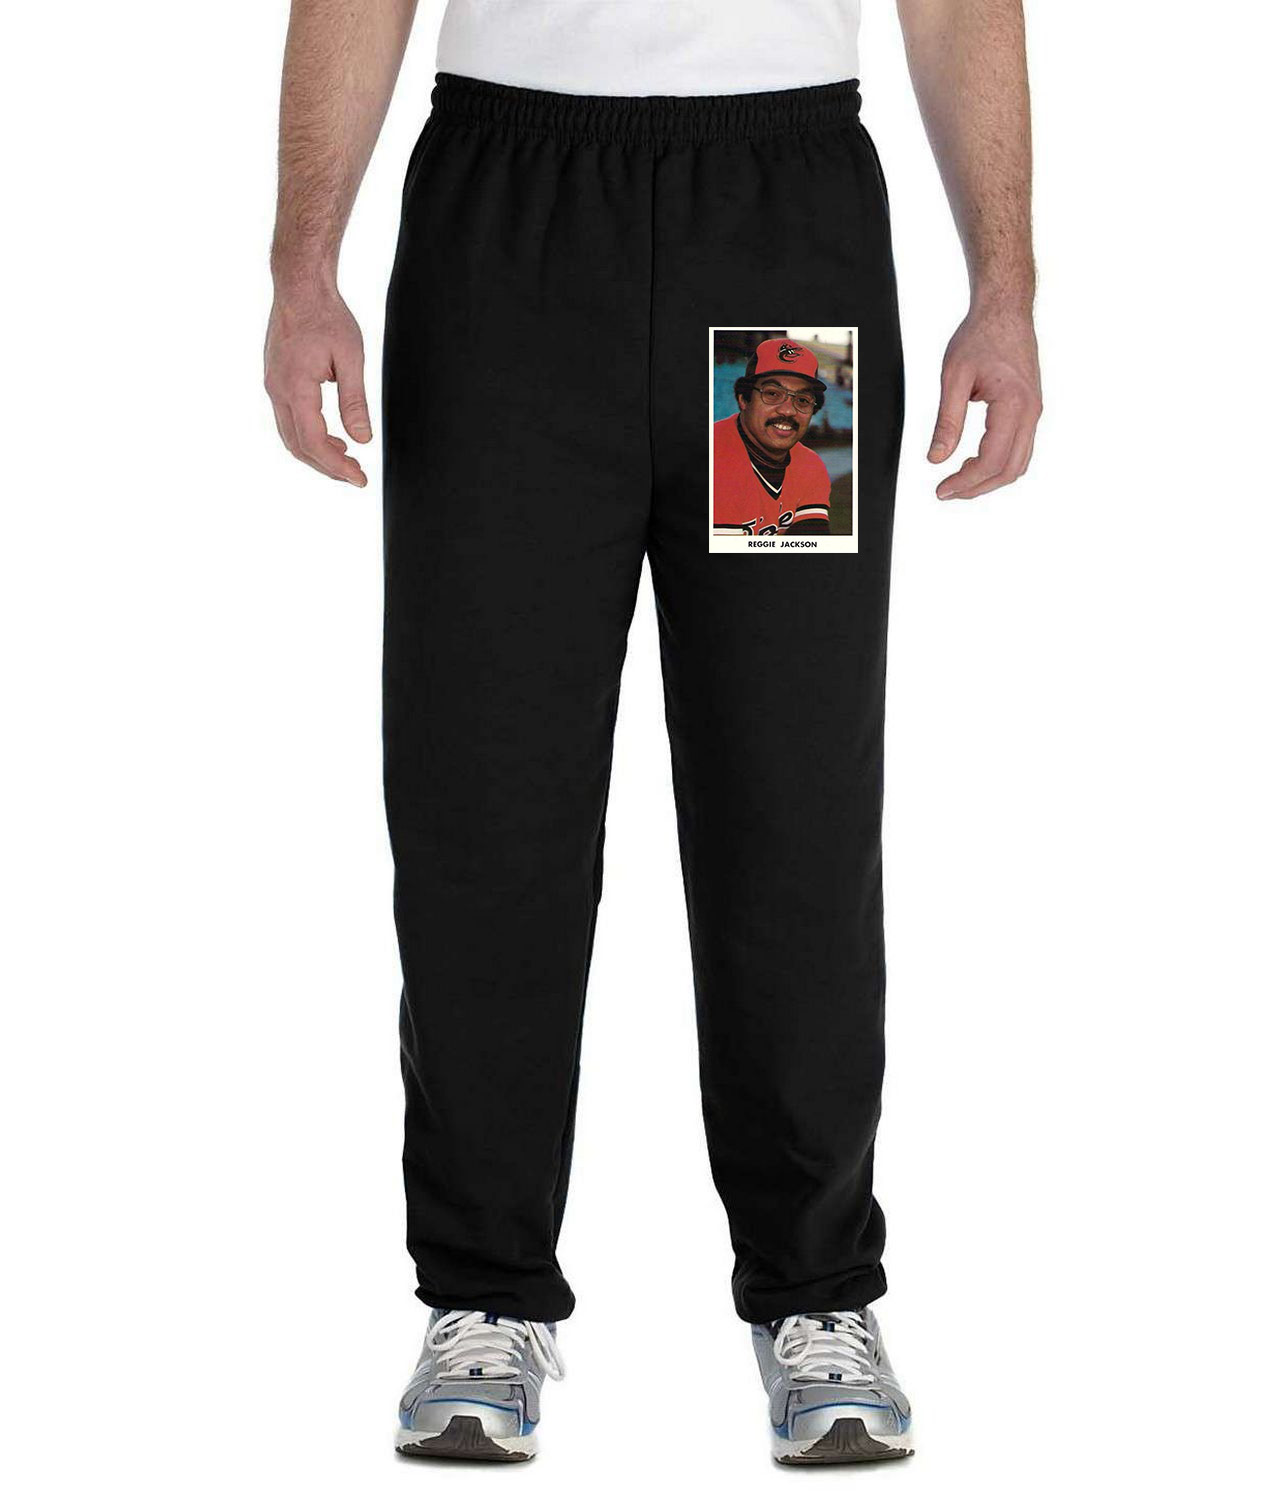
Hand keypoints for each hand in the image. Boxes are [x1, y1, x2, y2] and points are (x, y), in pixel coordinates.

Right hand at [264, 282, 370, 485]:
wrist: (299, 286)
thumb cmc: (327, 316)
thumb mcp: (350, 359)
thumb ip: (355, 402)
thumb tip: (362, 439)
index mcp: (295, 388)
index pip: (314, 443)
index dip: (337, 468)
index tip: (360, 480)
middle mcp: (277, 391)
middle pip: (298, 447)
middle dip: (327, 467)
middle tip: (356, 476)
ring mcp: (273, 386)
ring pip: (290, 436)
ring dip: (317, 453)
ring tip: (347, 459)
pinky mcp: (276, 380)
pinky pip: (288, 419)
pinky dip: (308, 436)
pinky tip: (331, 436)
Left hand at [928, 305, 1041, 499]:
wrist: (1006, 311)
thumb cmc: (980, 336)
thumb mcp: (953, 378)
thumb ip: (946, 421)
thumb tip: (935, 459)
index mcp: (1014, 404)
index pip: (991, 460)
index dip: (965, 482)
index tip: (940, 490)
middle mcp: (1031, 413)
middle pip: (1008, 470)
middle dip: (976, 488)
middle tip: (946, 491)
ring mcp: (1034, 412)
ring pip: (1017, 464)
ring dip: (988, 479)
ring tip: (958, 480)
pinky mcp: (1031, 410)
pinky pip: (1020, 449)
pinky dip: (998, 464)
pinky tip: (974, 462)